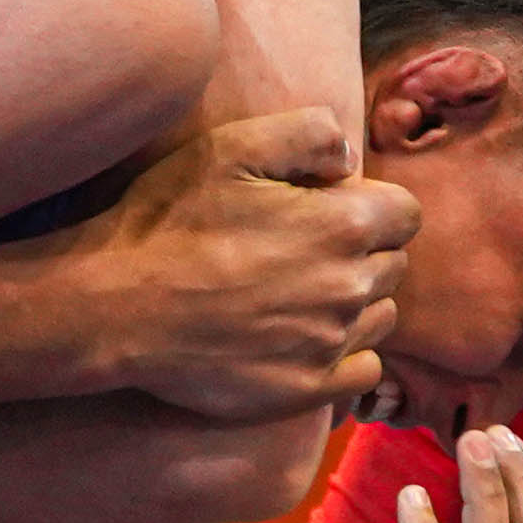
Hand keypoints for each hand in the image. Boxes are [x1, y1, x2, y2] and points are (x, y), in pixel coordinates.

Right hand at [97, 109, 417, 423]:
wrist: (118, 308)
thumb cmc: (169, 221)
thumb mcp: (231, 147)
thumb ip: (310, 134)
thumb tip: (351, 159)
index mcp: (344, 224)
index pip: (405, 213)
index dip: (371, 205)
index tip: (328, 208)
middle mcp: (350, 286)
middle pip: (391, 263)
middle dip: (361, 251)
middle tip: (300, 248)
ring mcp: (330, 343)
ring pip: (380, 316)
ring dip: (354, 302)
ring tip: (298, 293)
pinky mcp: (308, 388)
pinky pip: (363, 369)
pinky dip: (346, 354)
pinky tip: (304, 338)